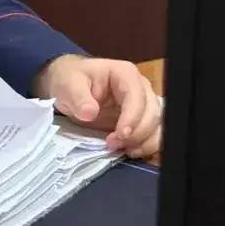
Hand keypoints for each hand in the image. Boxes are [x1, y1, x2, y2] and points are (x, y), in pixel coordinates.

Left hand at [32, 55, 161, 158]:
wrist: (69, 86)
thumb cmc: (70, 80)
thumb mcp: (68, 84)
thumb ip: (78, 97)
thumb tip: (89, 113)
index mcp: (124, 74)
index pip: (137, 96)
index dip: (132, 117)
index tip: (120, 135)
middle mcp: (140, 87)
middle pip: (152, 112)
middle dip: (137, 132)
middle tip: (113, 144)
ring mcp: (142, 103)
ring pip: (157, 124)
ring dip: (144, 141)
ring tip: (123, 150)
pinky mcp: (139, 119)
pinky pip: (152, 133)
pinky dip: (146, 145)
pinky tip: (130, 151)